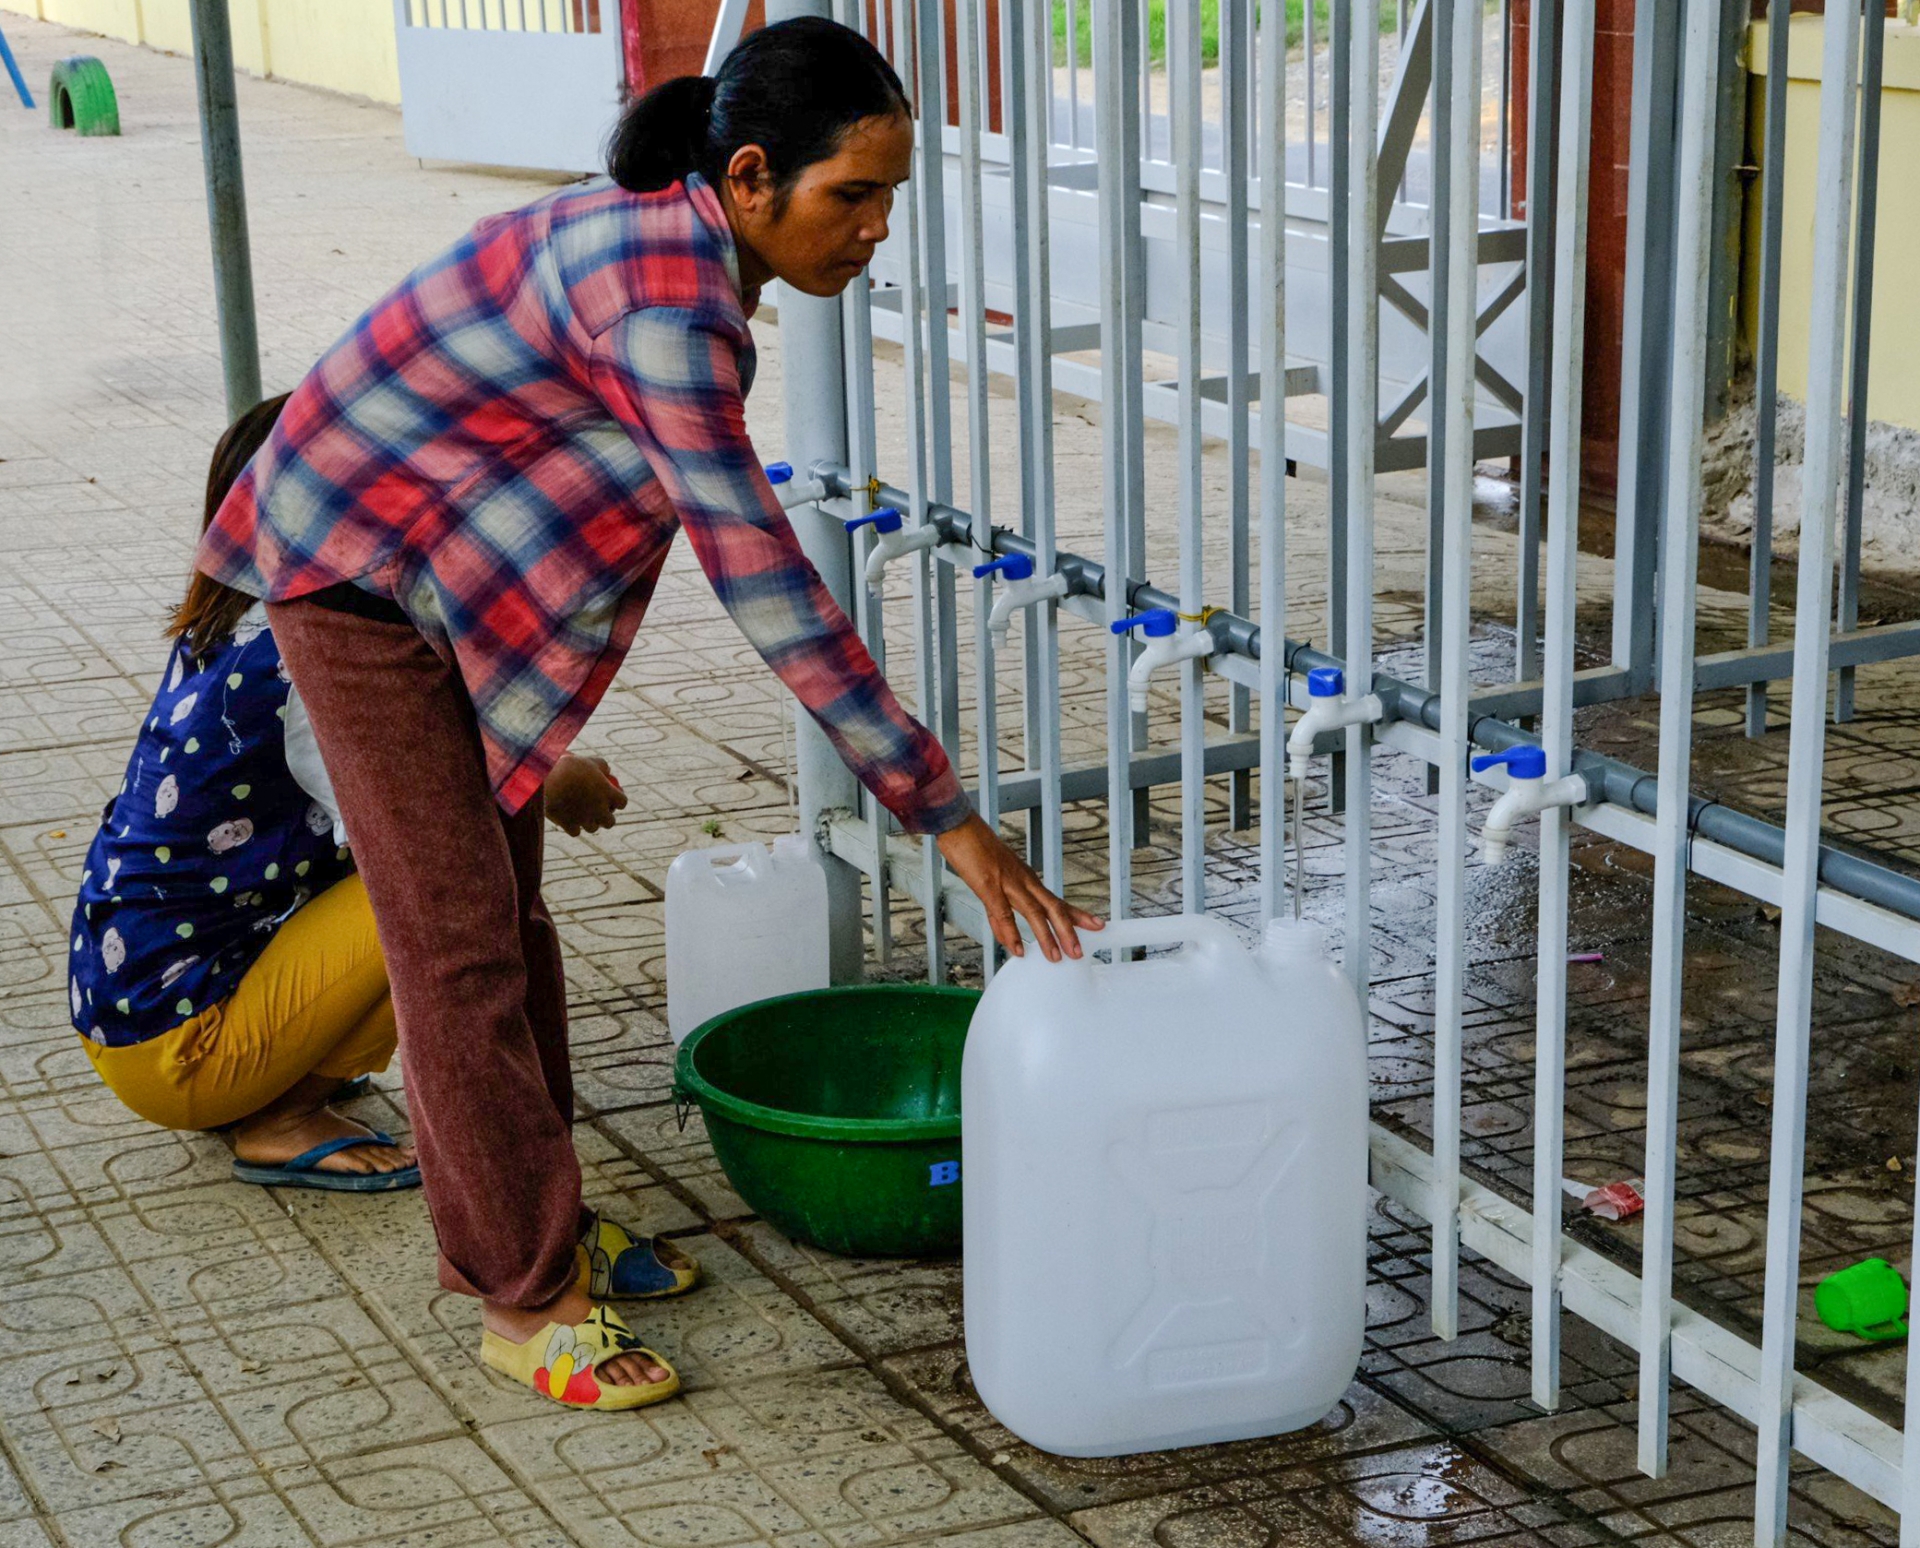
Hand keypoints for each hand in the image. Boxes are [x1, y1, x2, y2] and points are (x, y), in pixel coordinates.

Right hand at [544, 753, 628, 835]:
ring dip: (589, 822)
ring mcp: (584, 819)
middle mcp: (599, 809)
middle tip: (599, 810)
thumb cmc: (567, 766)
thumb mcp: (587, 761)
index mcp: (608, 792)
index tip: (612, 797)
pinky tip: (569, 819)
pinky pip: (576, 831)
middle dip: (606, 816)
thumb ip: (601, 766)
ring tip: (583, 814)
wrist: (544, 778)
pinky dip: (573, 827)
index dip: (618, 800)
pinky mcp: (569, 825)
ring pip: (593, 828)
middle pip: (610, 822)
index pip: (622, 802)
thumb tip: (607, 771)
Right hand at [935, 813, 1102, 961]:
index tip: (1097, 926)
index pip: (1056, 901)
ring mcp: (1007, 882)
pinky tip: (1018, 949)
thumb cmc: (975, 850)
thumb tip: (1007, 935)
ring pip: (1034, 912)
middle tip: (1079, 952)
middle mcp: (1023, 880)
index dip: (1077, 915)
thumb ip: (1000, 910)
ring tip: (1056, 957)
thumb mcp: (992, 882)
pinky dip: (1011, 932)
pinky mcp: (988, 885)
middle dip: (1068, 932)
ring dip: (1046, 936)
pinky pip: (1003, 912)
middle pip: (1053, 908)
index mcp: (1026, 879)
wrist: (959, 825)